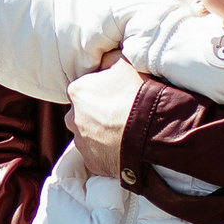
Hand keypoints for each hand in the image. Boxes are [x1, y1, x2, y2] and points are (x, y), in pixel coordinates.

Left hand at [65, 54, 142, 179]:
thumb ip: (109, 59)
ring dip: (102, 134)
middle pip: (83, 114)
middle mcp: (72, 118)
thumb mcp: (124, 63)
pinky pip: (99, 156)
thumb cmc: (138, 93)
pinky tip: (125, 148)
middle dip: (98, 115)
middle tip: (121, 115)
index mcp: (76, 91)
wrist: (151, 130)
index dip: (102, 92)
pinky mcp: (93, 163)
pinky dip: (109, 153)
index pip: (84, 90)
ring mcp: (82, 143)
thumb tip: (104, 59)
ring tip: (126, 133)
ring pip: (89, 136)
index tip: (118, 96)